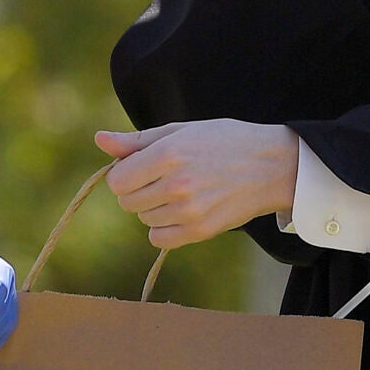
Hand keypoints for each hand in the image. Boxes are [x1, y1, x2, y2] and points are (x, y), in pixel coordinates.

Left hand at [93, 122, 298, 249]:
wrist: (271, 165)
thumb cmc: (224, 141)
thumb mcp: (181, 131)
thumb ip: (136, 140)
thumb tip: (98, 139)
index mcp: (167, 154)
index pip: (117, 180)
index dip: (125, 173)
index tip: (143, 167)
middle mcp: (175, 184)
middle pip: (127, 201)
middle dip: (138, 190)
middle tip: (166, 178)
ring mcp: (188, 211)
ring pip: (144, 218)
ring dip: (154, 208)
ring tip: (182, 191)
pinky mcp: (200, 231)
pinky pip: (159, 239)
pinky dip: (164, 229)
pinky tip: (182, 212)